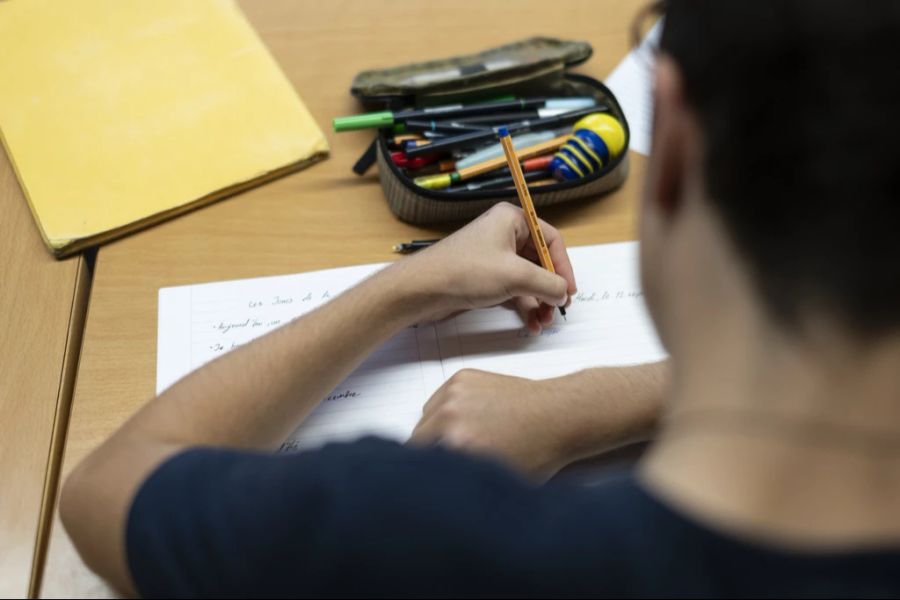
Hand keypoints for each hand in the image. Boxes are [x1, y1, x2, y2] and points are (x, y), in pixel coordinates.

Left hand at [397, 203, 576, 331]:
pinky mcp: (484, 277)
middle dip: (550, 288)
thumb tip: (564, 293)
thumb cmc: (465, 271)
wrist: (423, 290)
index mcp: (511, 220)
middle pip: (540, 261)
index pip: (550, 239)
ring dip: (539, 301)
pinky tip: (530, 323)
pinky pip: (513, 289)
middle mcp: (503, 234)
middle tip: (557, 310)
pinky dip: (524, 305)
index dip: (563, 266)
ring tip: (543, 322)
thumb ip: (547, 284)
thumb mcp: (516, 277)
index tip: (569, 290)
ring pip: (527, 279)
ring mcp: (493, 257)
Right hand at [409, 369, 570, 478]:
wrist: (558, 415)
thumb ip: (460, 481)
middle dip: (429, 452)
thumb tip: (438, 485)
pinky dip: (447, 409)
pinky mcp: (462, 377)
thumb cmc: (536, 450)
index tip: (431, 476)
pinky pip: (438, 398)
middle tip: (450, 460)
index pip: (420, 463)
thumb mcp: (494, 482)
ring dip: (435, 429)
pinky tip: (470, 419)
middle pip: (417, 438)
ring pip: (426, 417)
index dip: (427, 473)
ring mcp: (455, 392)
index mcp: (457, 444)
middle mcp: (451, 414)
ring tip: (463, 438)